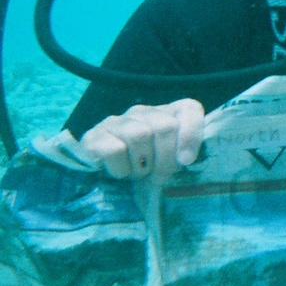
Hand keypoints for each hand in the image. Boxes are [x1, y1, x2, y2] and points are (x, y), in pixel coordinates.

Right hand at [80, 98, 204, 179]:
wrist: (100, 176)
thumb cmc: (145, 168)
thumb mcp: (169, 162)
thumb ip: (183, 155)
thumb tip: (186, 158)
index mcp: (167, 113)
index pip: (189, 108)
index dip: (191, 134)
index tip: (186, 160)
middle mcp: (143, 112)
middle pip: (165, 127)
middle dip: (166, 159)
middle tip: (160, 177)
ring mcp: (117, 122)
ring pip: (139, 135)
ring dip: (143, 165)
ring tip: (139, 174)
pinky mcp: (94, 137)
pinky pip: (114, 150)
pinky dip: (122, 168)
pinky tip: (121, 172)